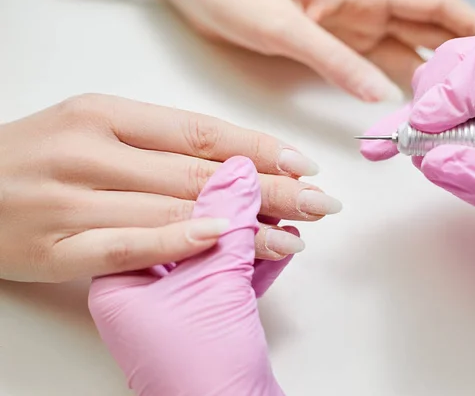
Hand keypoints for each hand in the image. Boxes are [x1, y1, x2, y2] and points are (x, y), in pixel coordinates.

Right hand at [0, 93, 339, 281]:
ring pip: (172, 208)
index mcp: (105, 115)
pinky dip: (176, 243)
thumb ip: (157, 148)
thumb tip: (233, 169)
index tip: (303, 164)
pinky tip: (221, 243)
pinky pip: (125, 244)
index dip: (258, 149)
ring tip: (293, 236)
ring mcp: (70, 198)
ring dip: (241, 225)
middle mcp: (90, 150)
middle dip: (268, 189)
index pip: (200, 132)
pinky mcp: (54, 246)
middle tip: (318, 202)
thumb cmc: (36, 159)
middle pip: (198, 172)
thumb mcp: (95, 133)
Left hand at [89, 157, 286, 395]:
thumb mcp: (215, 286)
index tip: (254, 160)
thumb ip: (229, 225)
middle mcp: (141, 287)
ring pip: (221, 247)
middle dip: (250, 201)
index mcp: (120, 277)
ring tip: (295, 210)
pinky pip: (232, 270)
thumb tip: (240, 171)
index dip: (213, 176)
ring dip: (262, 229)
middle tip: (286, 181)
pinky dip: (260, 256)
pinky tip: (285, 240)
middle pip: (198, 223)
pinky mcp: (206, 313)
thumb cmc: (200, 372)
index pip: (165, 204)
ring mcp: (174, 302)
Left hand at [165, 0, 474, 100]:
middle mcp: (364, 2)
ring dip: (426, 77)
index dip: (470, 26)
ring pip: (402, 49)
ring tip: (452, 108)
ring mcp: (349, 22)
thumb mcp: (286, 27)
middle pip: (427, 29)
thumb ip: (336, 61)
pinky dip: (389, 83)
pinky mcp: (331, 40)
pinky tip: (406, 104)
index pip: (434, 3)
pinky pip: (371, 63)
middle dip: (456, 58)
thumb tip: (382, 96)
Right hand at [360, 27, 474, 263]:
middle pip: (461, 59)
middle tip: (417, 138)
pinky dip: (399, 131)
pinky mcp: (456, 117)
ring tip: (413, 150)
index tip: (433, 122)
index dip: (464, 82)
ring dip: (417, 116)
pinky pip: (420, 113)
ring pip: (435, 79)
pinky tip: (380, 148)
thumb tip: (438, 161)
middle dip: (432, 98)